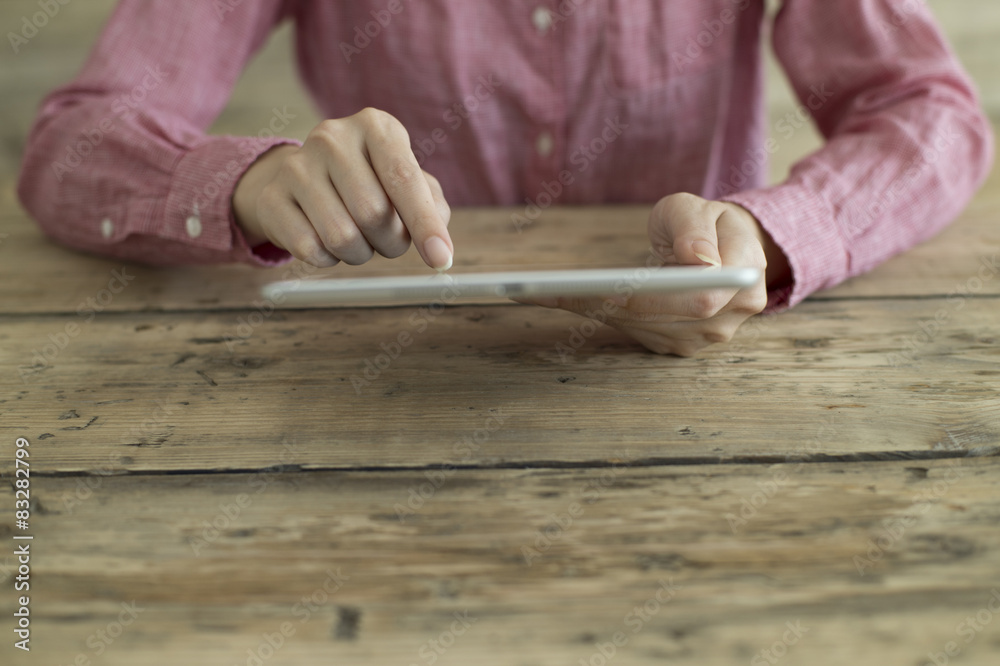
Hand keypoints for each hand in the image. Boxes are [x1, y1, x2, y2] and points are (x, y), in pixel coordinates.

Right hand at [233, 108, 452, 269]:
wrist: (303, 180)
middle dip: (391, 242)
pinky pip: (310, 249)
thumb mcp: (405, 182)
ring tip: (358, 237)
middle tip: (388, 239)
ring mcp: (296, 165)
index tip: (441, 259)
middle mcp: (333, 137)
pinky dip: (328, 259)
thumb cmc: (370, 182)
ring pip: (342, 237)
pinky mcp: (272, 197)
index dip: (425, 224)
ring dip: (360, 253)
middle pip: (374, 214)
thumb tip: (439, 247)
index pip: (404, 179)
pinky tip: (326, 240)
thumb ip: (431, 206)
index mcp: (375, 126)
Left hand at [520, 193, 789, 355]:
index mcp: (745, 280)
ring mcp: (701, 339)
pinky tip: (560, 299)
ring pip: (639, 328)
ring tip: (540, 293)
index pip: (697, 298)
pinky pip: (631, 332)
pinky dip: (595, 315)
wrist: (719, 246)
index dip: (646, 297)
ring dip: (590, 310)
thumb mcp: (696, 208)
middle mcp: (726, 320)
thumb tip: (698, 261)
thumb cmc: (704, 222)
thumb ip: (695, 229)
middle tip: (549, 291)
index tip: (604, 289)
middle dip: (603, 303)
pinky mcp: (674, 345)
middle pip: (659, 319)